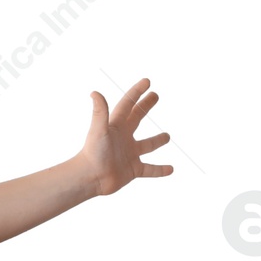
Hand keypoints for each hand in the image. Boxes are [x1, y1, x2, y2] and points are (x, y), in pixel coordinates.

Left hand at [77, 79, 172, 196]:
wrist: (90, 178)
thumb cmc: (93, 154)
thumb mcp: (99, 130)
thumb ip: (100, 112)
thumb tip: (95, 92)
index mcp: (115, 126)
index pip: (127, 105)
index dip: (136, 92)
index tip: (147, 81)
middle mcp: (123, 138)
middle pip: (136, 118)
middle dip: (145, 107)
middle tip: (155, 96)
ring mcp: (129, 154)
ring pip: (146, 146)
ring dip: (157, 141)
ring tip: (167, 136)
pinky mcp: (132, 170)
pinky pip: (149, 169)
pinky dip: (160, 170)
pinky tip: (171, 169)